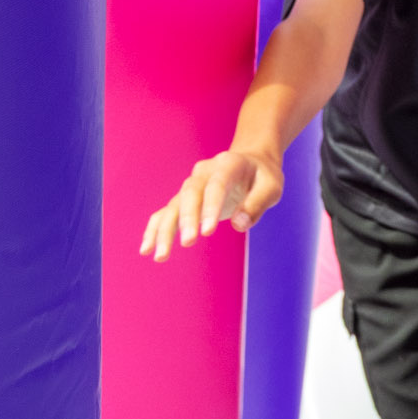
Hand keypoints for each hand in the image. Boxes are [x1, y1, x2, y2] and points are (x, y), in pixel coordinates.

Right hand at [141, 148, 282, 260]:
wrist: (249, 162)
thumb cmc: (262, 177)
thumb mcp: (272, 187)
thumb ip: (257, 204)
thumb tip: (239, 225)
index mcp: (227, 165)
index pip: (216, 186)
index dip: (210, 207)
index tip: (207, 233)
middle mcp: (204, 173)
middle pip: (190, 194)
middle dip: (187, 219)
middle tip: (188, 243)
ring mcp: (191, 186)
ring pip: (173, 206)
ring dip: (164, 230)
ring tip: (159, 256)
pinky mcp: (184, 200)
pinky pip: (165, 213)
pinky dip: (154, 229)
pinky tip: (146, 249)